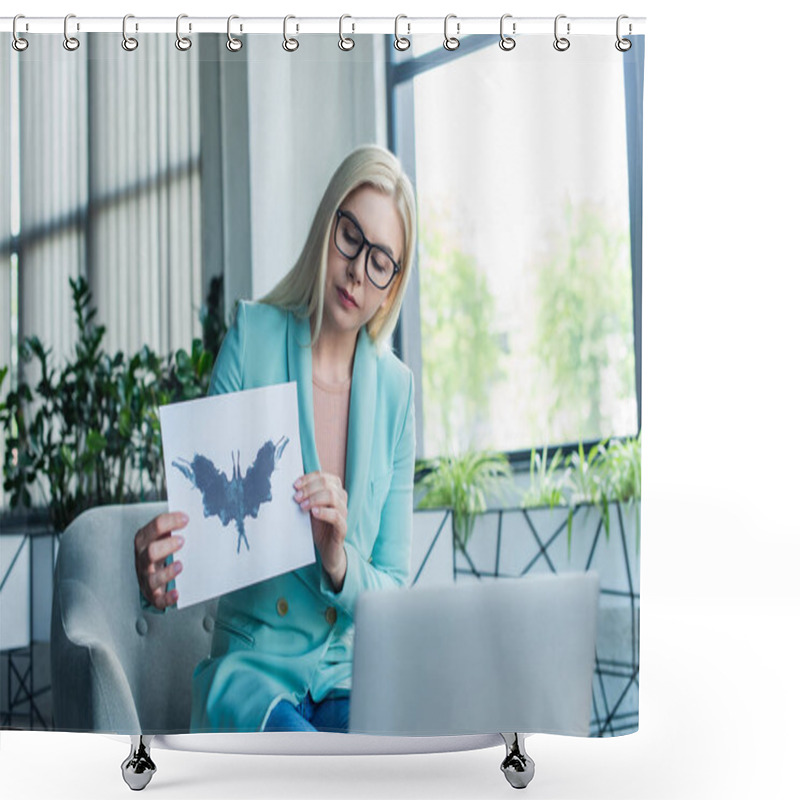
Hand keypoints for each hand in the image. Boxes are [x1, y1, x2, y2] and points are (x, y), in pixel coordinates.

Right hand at [134, 512, 186, 609]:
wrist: (149, 574)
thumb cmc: (160, 550)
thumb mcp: (161, 536)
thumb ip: (173, 525)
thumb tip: (196, 511)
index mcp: (144, 541)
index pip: (153, 528)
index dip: (169, 522)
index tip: (186, 519)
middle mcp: (143, 560)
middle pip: (150, 552)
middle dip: (166, 546)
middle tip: (182, 541)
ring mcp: (147, 578)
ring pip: (152, 577)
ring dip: (167, 572)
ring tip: (180, 565)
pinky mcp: (153, 595)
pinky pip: (159, 599)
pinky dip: (167, 597)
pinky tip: (177, 593)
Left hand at [294, 471, 347, 589]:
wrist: (326, 549)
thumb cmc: (317, 526)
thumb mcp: (309, 508)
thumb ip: (305, 497)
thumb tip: (291, 487)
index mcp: (334, 490)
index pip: (323, 476)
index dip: (308, 478)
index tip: (294, 485)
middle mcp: (341, 498)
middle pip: (327, 484)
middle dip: (309, 488)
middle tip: (296, 497)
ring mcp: (344, 512)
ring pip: (333, 496)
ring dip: (314, 499)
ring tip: (302, 506)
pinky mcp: (343, 527)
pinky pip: (336, 516)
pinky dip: (324, 512)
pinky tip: (314, 513)